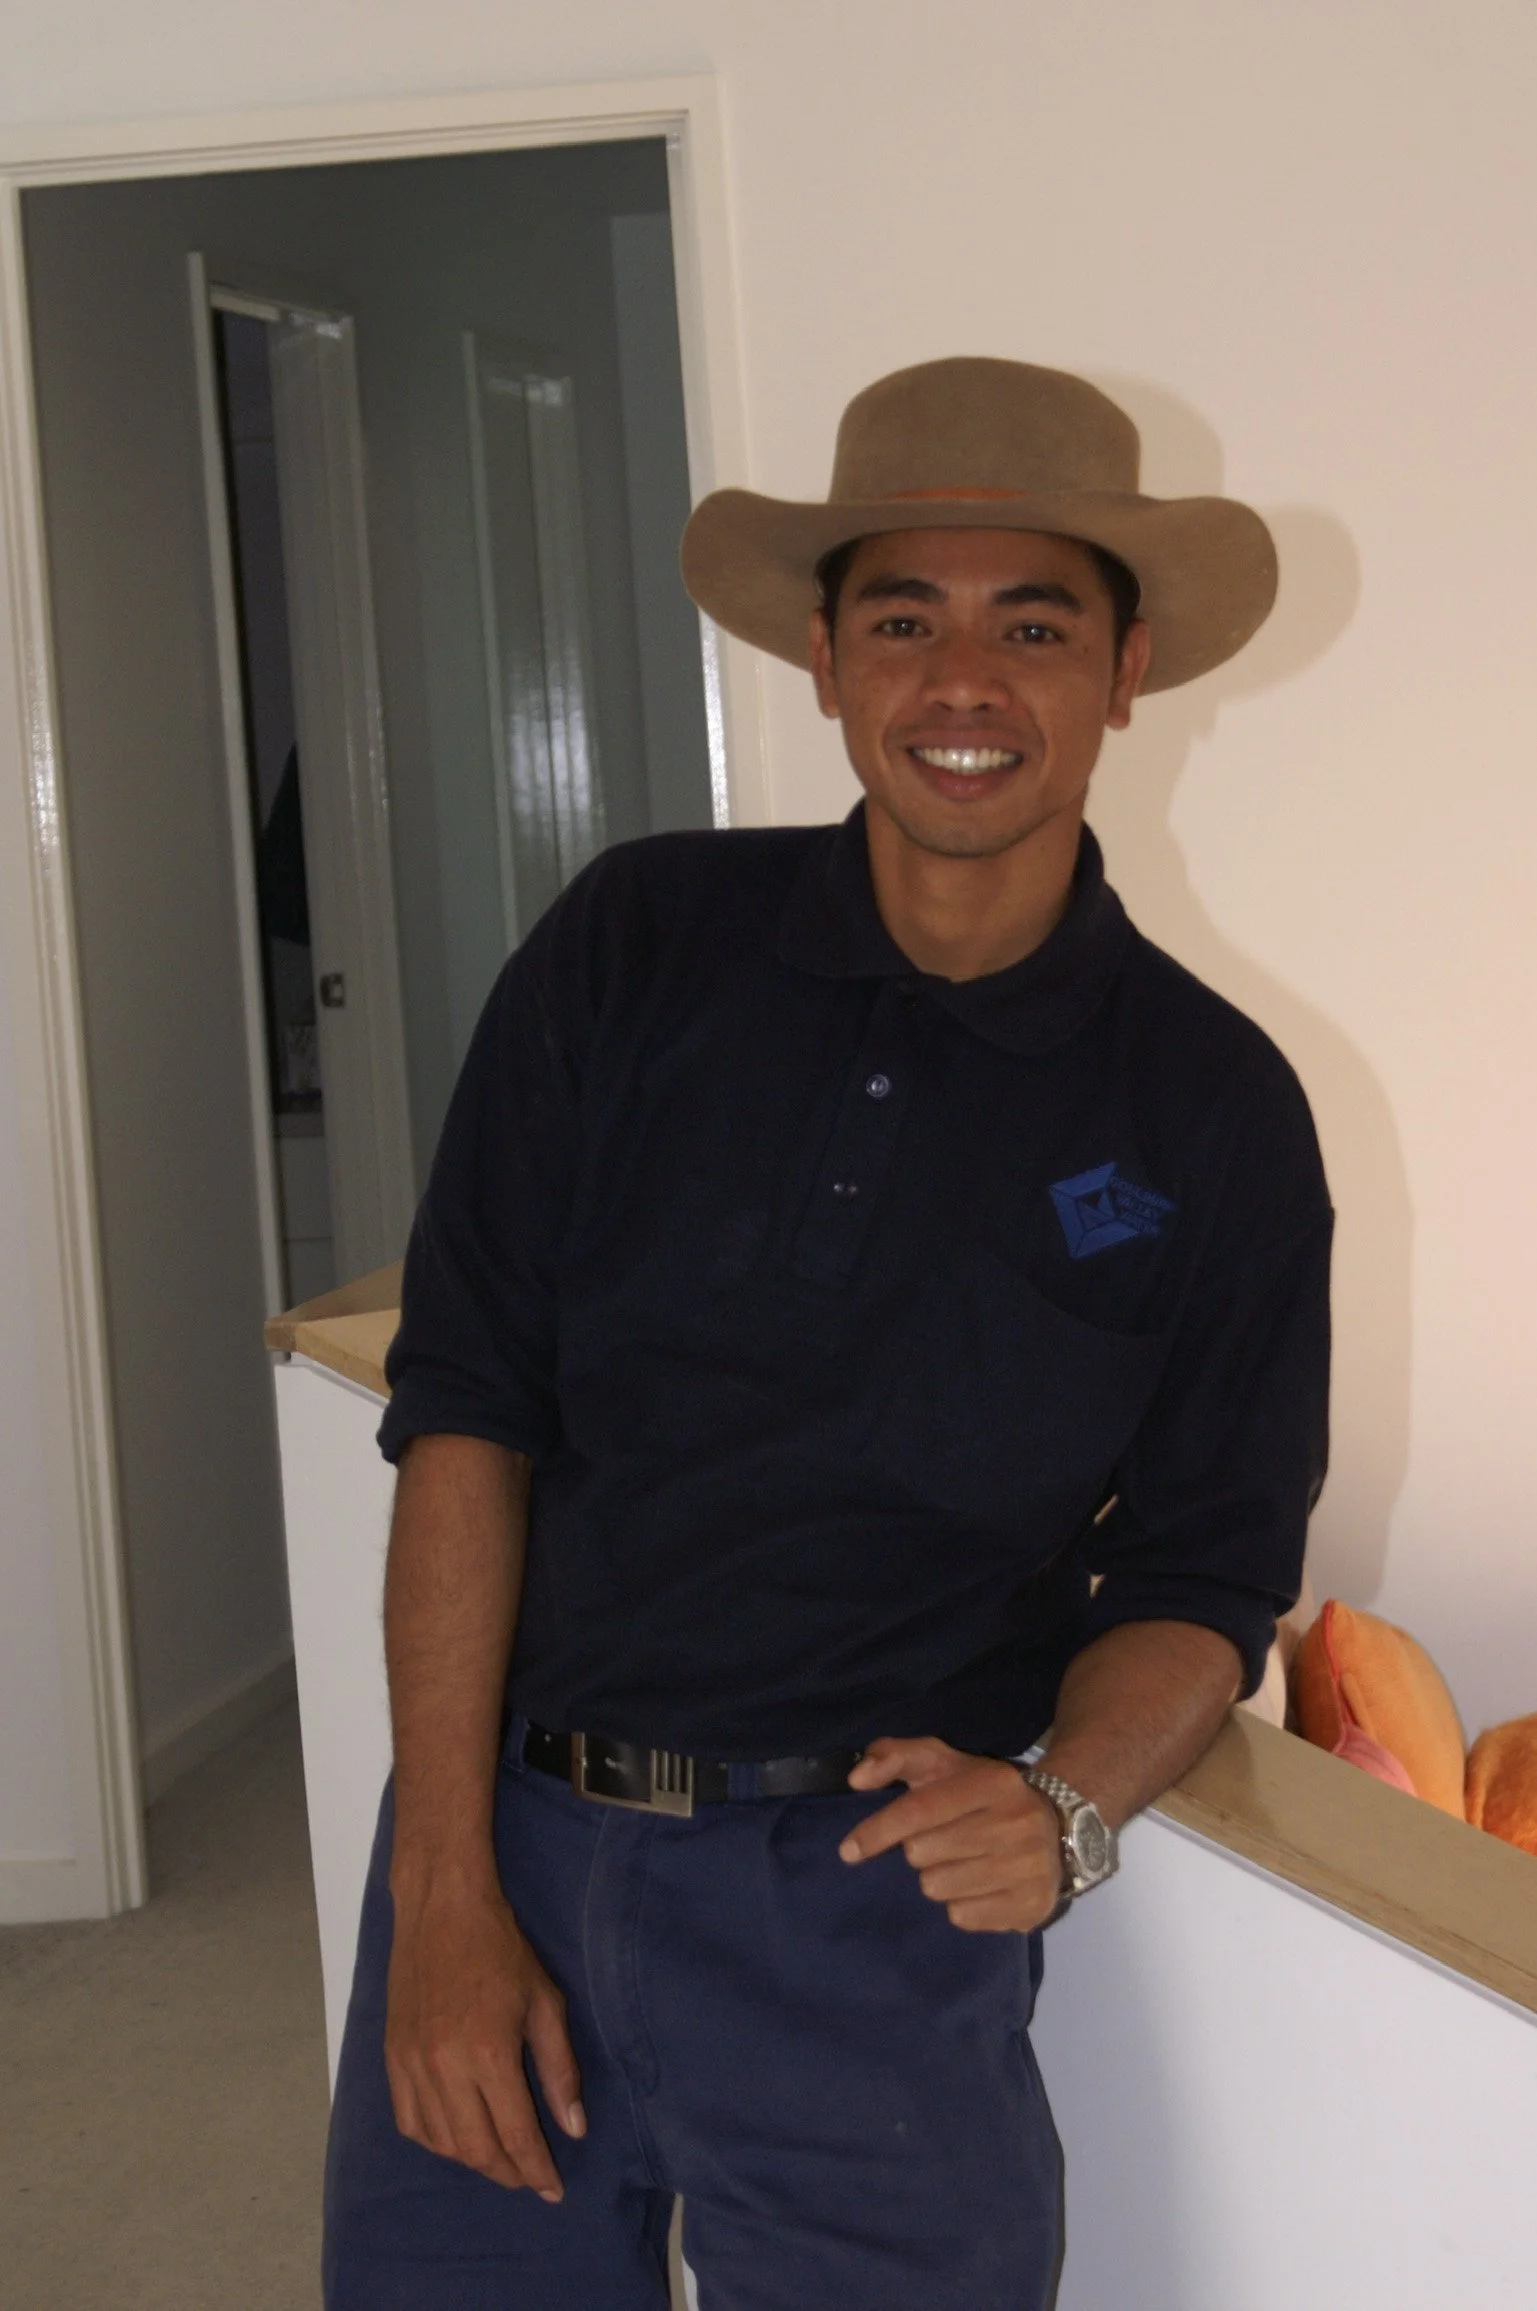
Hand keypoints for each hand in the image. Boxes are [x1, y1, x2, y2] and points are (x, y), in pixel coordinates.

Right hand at [385, 1874, 584, 2197]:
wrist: (442, 1910)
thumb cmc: (501, 1950)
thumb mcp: (545, 2003)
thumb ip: (559, 2070)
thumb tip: (573, 2127)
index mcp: (489, 2053)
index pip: (516, 2134)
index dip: (537, 2169)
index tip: (553, 2189)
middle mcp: (445, 2067)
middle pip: (475, 2149)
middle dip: (507, 2172)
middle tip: (529, 2176)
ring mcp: (412, 2064)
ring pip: (440, 2142)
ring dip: (472, 2160)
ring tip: (499, 2157)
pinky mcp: (391, 2057)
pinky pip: (409, 2121)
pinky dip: (434, 2140)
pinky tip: (455, 2136)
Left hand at [839, 1736, 1064, 1932]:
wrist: (1059, 1829)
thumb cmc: (984, 1796)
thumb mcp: (944, 1765)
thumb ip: (896, 1757)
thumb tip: (857, 1778)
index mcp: (993, 1782)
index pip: (921, 1809)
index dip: (879, 1829)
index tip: (848, 1850)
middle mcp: (1016, 1822)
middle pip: (923, 1853)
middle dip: (920, 1850)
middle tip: (944, 1841)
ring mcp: (1028, 1867)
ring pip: (938, 1888)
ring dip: (938, 1878)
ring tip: (964, 1862)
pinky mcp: (1031, 1906)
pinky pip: (962, 1916)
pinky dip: (961, 1904)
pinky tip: (981, 1886)